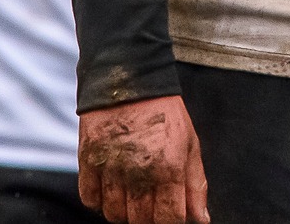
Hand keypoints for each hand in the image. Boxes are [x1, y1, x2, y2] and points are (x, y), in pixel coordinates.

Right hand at [78, 95, 209, 223]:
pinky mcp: (88, 161)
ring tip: (132, 192)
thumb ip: (196, 184)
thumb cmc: (165, 114)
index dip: (170, 222)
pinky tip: (112, 185)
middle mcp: (138, 171)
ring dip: (123, 210)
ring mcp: (111, 168)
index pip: (169, 219)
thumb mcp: (190, 144)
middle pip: (139, 221)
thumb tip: (201, 219)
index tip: (170, 215)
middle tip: (151, 202)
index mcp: (169, 167)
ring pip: (113, 215)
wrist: (130, 80)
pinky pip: (90, 200)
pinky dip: (100, 200)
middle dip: (148, 218)